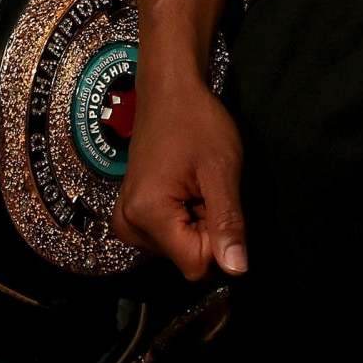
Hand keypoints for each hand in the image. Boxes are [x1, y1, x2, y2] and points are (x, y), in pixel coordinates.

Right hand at [113, 80, 249, 281]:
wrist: (167, 91)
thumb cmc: (197, 122)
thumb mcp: (221, 169)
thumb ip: (228, 221)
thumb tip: (237, 270)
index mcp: (147, 214)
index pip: (195, 264)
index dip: (217, 239)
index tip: (216, 200)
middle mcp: (128, 225)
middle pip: (185, 257)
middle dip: (205, 230)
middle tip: (205, 187)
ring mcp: (126, 221)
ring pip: (178, 249)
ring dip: (195, 223)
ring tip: (193, 184)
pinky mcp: (129, 214)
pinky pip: (166, 237)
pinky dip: (182, 219)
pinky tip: (182, 188)